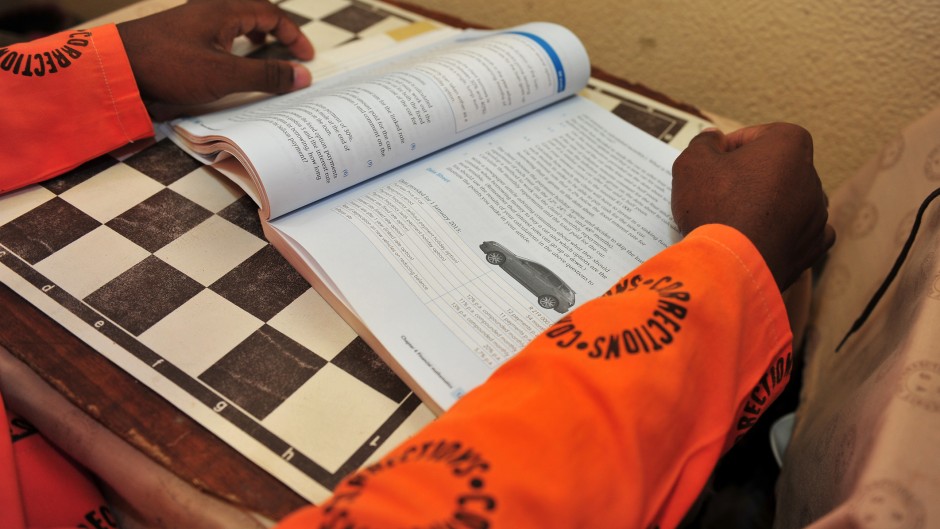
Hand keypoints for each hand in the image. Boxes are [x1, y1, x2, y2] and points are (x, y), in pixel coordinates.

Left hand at [117, 0, 313, 106]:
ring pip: (234, 21)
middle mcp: (209, 10)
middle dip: (276, 31)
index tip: (306, 57)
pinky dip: (233, 45)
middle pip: (254, 12)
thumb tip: (301, 75)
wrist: (117, 69)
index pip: (272, 13)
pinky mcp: (180, 38)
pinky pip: (217, 33)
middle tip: (290, 53)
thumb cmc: (167, 65)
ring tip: (262, 50)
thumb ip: (266, 74)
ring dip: (254, 34)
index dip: (294, 35)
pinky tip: (228, 61)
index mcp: (224, 9)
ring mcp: (193, 22)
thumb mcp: (224, 74)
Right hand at [671, 123, 835, 290]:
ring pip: (787, 201)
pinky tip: (760, 237)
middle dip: (749, 178)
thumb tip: (713, 138)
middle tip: (718, 194)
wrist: (730, 264)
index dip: (729, 149)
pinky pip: (800, 233)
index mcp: (789, 144)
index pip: (756, 136)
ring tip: (734, 221)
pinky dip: (783, 234)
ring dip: (766, 205)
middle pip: (774, 169)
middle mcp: (811, 176)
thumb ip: (704, 142)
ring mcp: (816, 213)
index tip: (711, 166)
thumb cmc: (715, 205)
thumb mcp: (692, 162)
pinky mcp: (814, 246)